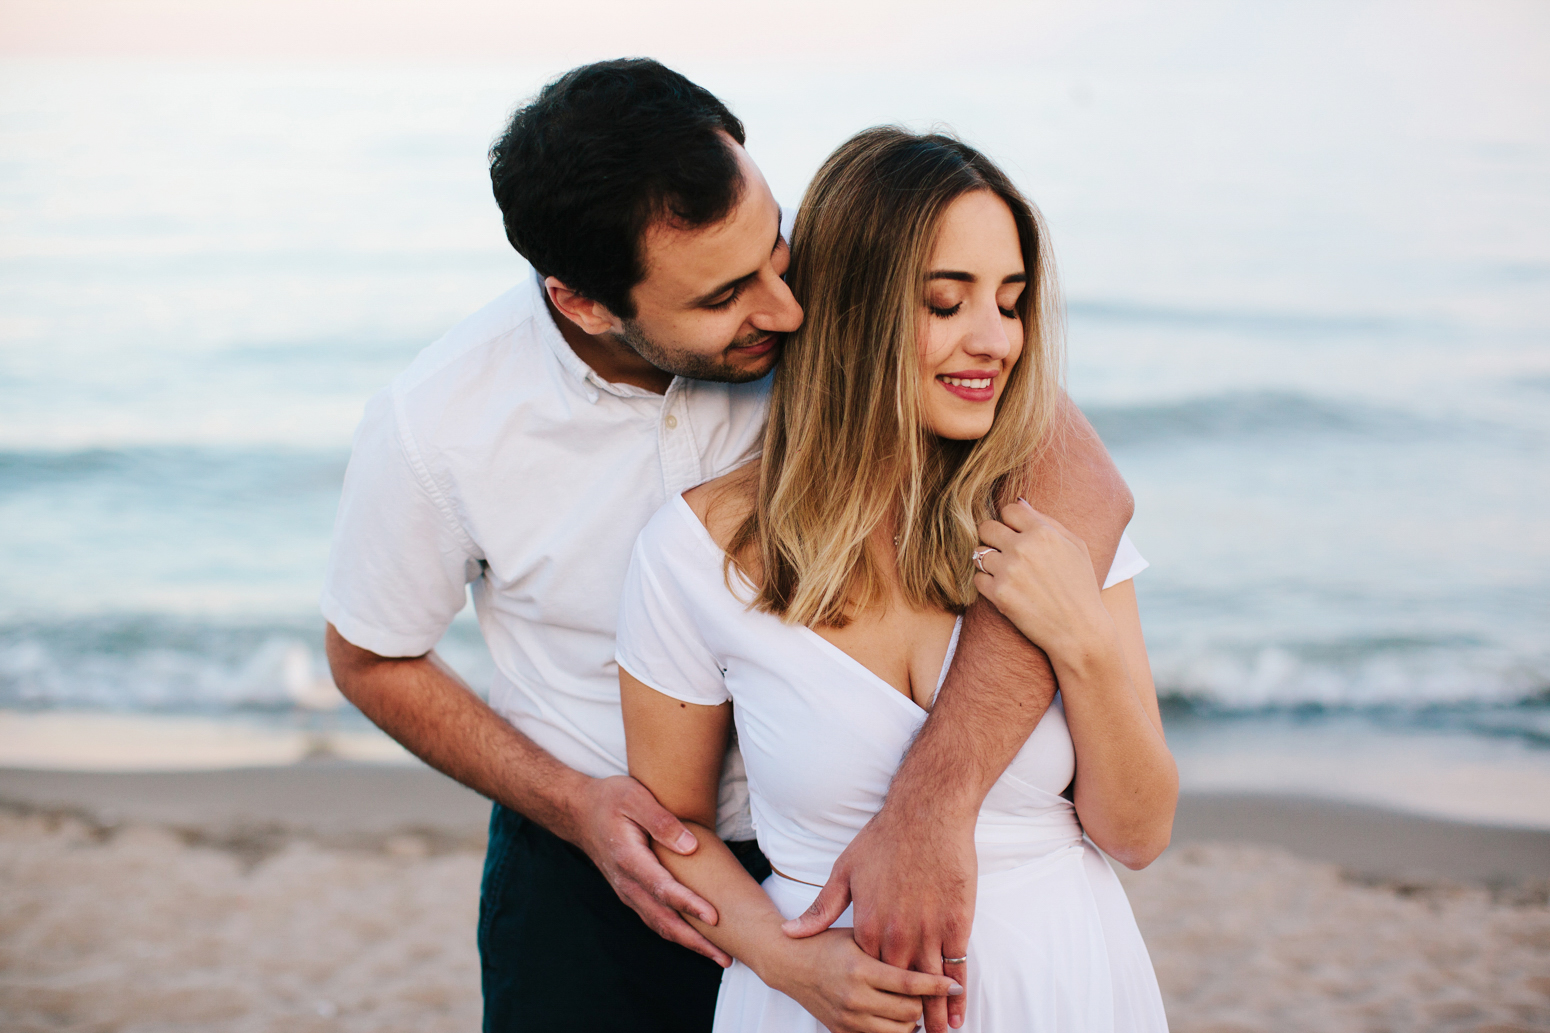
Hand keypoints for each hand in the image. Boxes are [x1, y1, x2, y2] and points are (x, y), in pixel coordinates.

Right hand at [572, 775, 730, 965]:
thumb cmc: (610, 800)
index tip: (714, 918)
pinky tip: (694, 939)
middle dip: (695, 941)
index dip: (689, 904)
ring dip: (688, 942)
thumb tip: (690, 847)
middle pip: (663, 919)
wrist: (580, 812)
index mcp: (629, 859)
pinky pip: (654, 918)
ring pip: (659, 924)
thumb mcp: (635, 798)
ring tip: (717, 955)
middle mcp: (627, 883)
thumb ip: (662, 821)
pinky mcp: (631, 893)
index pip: (663, 889)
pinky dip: (675, 933)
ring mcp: (628, 891)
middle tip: (724, 956)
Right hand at [764, 928, 962, 1032]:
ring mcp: (848, 1018)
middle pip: (909, 1012)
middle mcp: (854, 997)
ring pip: (898, 1031)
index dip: (936, 985)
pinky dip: (893, 1030)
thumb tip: (924, 950)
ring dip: (911, 1020)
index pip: (909, 983)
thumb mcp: (856, 933)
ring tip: (912, 1003)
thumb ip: (887, 944)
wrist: (789, 963)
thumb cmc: (826, 943)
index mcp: (860, 968)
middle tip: (929, 990)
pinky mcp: (841, 1031)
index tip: (954, 985)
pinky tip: (895, 1016)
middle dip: (925, 1002)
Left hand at [781, 805, 976, 1031]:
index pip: (867, 974)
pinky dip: (956, 993)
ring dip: (932, 1015)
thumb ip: (820, 909)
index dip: (871, 997)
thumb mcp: (844, 872)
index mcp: (868, 926)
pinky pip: (956, 967)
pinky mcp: (955, 924)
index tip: (872, 1016)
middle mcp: (897, 936)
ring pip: (928, 985)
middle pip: (898, 989)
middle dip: (902, 1016)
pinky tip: (956, 1012)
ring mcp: (928, 932)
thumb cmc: (884, 839)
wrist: (927, 814)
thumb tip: (789, 932)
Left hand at [974, 499, 1113, 662]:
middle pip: (986, 528)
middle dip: (993, 539)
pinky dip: (987, 584)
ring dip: (989, 563)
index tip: (1016, 535)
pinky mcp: (998, 594)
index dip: (1010, 522)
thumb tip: (1019, 502)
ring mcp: (1008, 571)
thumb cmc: (1081, 587)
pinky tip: (1005, 590)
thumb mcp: (1076, 547)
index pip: (1008, 510)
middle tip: (1005, 553)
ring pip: (979, 554)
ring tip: (1008, 575)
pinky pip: (978, 579)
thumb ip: (1047, 521)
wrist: (1080, 631)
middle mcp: (1023, 548)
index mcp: (1043, 532)